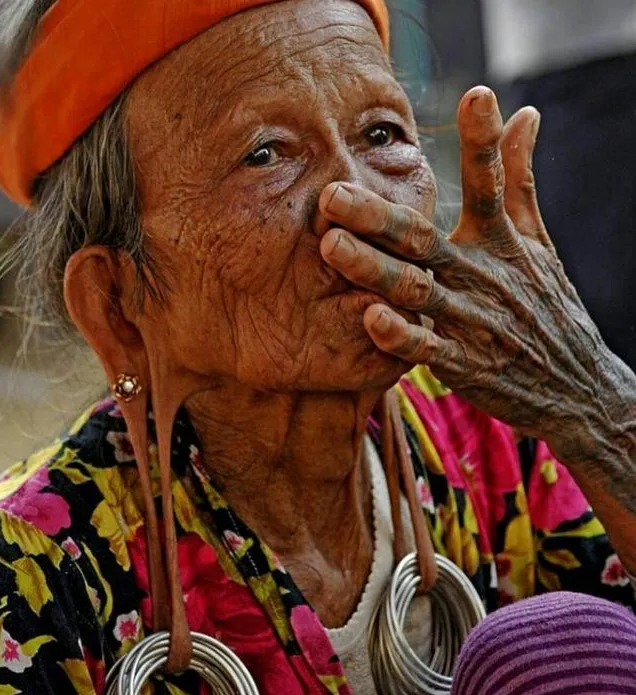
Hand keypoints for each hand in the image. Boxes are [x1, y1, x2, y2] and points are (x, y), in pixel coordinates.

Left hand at [318, 86, 610, 458]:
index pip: (490, 185)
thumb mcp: (537, 242)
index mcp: (498, 242)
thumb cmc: (548, 306)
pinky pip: (428, 350)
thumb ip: (518, 180)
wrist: (577, 385)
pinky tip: (370, 318)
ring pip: (417, 292)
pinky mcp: (468, 366)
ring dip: (375, 271)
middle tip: (331, 195)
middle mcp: (482, 276)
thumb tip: (525, 113)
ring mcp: (474, 323)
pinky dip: (402, 336)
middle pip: (425, 240)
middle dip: (378, 216)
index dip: (484, 143)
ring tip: (332, 247)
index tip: (478, 95)